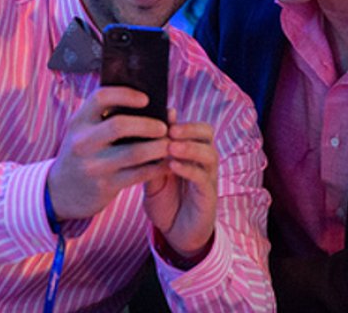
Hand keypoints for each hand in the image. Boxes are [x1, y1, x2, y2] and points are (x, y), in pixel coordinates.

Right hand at [46, 86, 169, 220]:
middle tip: (164, 127)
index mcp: (79, 122)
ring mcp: (94, 166)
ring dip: (158, 147)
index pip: (101, 97)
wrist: (60, 193)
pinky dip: (158, 167)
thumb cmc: (82, 154)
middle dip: (148, 124)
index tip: (145, 99)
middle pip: (120, 125)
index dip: (126, 94)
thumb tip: (152, 104)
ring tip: (168, 144)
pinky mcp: (105, 186)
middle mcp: (83, 142)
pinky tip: (167, 163)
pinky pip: (139, 174)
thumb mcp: (84, 132)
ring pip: (134, 152)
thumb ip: (106, 117)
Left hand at [143, 109, 218, 259]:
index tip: (163, 113)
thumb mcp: (153, 177)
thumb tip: (139, 133)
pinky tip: (173, 166)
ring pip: (208, 153)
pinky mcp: (209, 195)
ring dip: (189, 147)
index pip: (191, 125)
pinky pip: (203, 177)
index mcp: (190, 151)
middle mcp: (203, 160)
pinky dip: (189, 169)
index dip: (179, 118)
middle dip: (189, 128)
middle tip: (170, 129)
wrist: (175, 234)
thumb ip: (151, 158)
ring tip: (171, 145)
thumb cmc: (166, 202)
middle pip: (207, 133)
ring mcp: (208, 177)